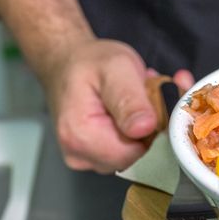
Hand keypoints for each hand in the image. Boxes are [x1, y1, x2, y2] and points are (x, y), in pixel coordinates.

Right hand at [44, 39, 193, 172]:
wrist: (67, 61)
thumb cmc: (88, 62)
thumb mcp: (117, 68)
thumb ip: (131, 100)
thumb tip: (144, 128)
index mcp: (81, 135)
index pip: (134, 153)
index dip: (151, 130)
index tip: (149, 102)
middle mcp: (78, 154)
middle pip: (134, 157)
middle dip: (147, 128)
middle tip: (140, 96)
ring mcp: (84, 159)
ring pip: (131, 155)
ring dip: (140, 130)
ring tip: (129, 101)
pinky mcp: (91, 157)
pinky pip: (123, 153)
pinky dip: (131, 133)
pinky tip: (124, 112)